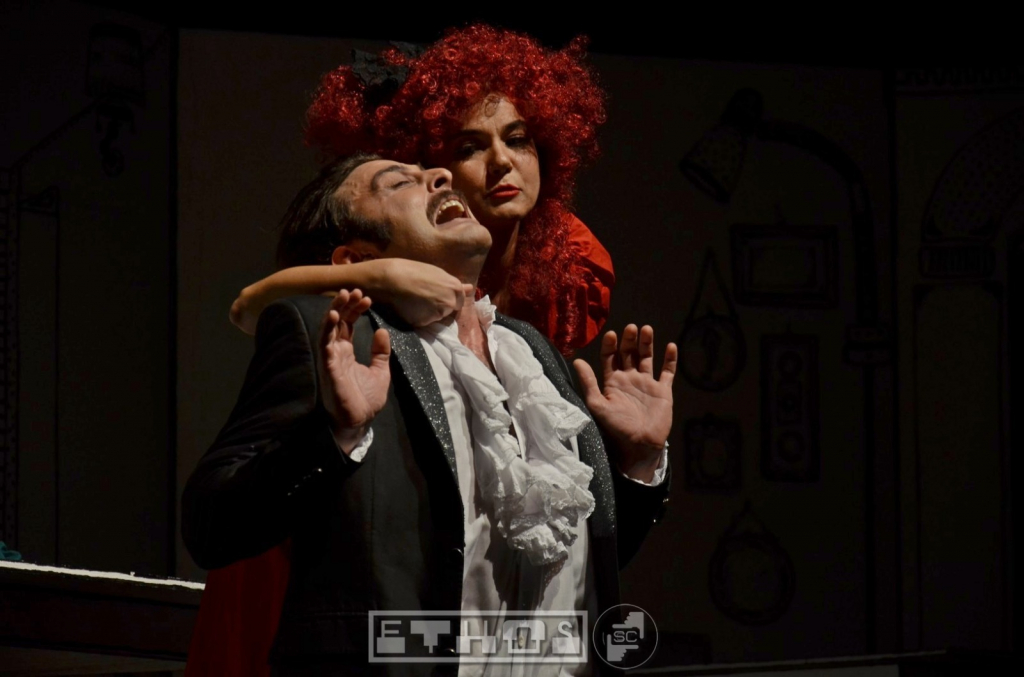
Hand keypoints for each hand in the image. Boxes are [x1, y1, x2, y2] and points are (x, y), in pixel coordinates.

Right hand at [318, 289, 390, 453]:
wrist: (359, 420)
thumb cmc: (365, 399)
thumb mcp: (380, 371)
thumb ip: (380, 352)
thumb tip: (382, 331)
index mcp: (346, 352)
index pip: (347, 324)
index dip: (355, 310)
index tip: (367, 299)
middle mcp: (336, 352)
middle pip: (337, 322)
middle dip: (345, 304)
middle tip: (355, 290)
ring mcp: (330, 358)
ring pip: (328, 328)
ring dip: (335, 310)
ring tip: (344, 295)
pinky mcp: (328, 365)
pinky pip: (325, 343)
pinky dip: (328, 328)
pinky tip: (335, 315)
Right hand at [377, 259, 474, 326]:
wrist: (390, 278)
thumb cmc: (412, 270)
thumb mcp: (436, 272)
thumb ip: (453, 284)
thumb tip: (470, 288)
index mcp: (455, 288)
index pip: (460, 302)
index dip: (447, 298)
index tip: (436, 295)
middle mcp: (450, 303)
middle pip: (449, 310)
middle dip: (440, 307)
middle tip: (424, 298)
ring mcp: (437, 314)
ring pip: (436, 317)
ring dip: (428, 313)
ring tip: (414, 301)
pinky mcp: (424, 323)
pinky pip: (423, 322)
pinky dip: (417, 318)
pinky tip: (408, 307)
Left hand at [574, 324, 676, 482]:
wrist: (638, 446)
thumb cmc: (615, 428)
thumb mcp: (597, 405)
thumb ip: (588, 382)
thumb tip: (576, 360)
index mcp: (612, 383)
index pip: (610, 358)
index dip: (610, 345)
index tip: (611, 334)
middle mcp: (629, 380)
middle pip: (628, 354)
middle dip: (629, 340)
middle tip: (631, 328)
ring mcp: (646, 384)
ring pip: (646, 358)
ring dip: (647, 343)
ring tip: (647, 329)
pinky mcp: (662, 392)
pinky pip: (667, 372)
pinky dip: (670, 360)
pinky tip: (670, 346)